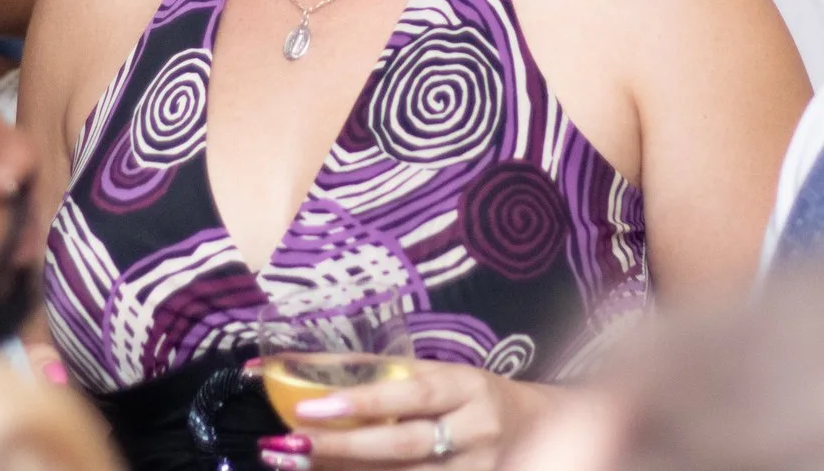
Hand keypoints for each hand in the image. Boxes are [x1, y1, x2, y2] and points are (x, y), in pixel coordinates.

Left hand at [260, 361, 553, 470]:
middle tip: (290, 445)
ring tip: (297, 464)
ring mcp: (476, 470)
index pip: (411, 395)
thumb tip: (292, 364)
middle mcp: (476, 431)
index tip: (309, 406)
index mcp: (467, 387)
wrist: (533, 430)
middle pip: (403, 446)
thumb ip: (372, 372)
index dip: (362, 401)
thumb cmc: (467, 395)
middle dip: (342, 447)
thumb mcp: (433, 373)